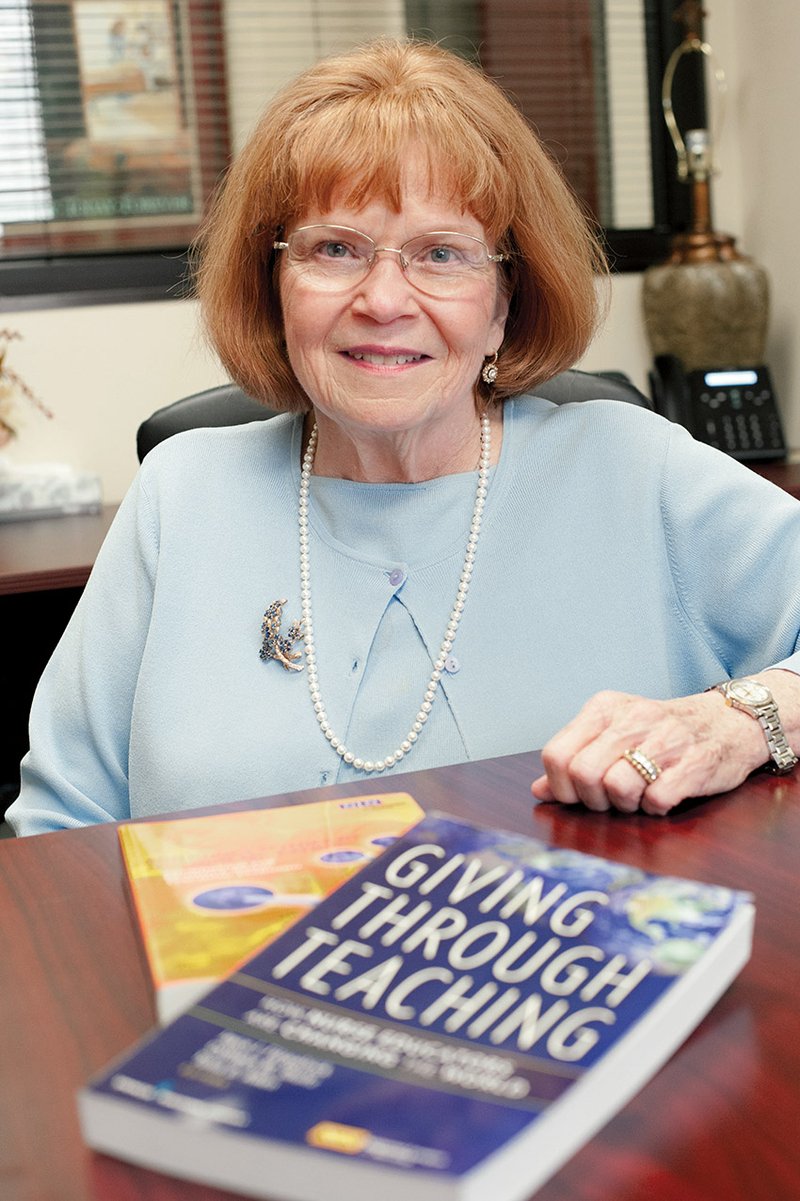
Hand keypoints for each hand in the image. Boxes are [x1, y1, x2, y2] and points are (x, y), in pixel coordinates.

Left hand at [530, 686, 773, 815]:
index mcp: (604, 709)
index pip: (556, 754)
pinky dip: (655, 808)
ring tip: (639, 796)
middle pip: (583, 774)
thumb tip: (539, 790)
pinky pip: (656, 799)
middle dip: (593, 800)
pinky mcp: (695, 763)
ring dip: (625, 805)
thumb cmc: (662, 733)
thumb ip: (576, 758)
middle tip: (611, 799)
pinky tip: (663, 796)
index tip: (579, 794)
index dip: (561, 786)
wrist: (728, 722)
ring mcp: (665, 739)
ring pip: (617, 787)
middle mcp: (631, 719)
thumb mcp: (614, 735)